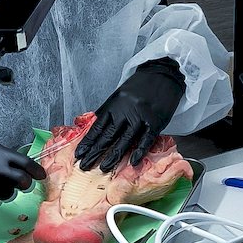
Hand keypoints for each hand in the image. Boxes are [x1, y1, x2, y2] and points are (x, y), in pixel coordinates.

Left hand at [75, 58, 185, 172]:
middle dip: (95, 152)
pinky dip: (139, 151)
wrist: (163, 74)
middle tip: (84, 165)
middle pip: (108, 136)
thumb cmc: (142, 85)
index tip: (79, 153)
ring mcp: (141, 117)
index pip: (98, 127)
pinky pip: (146, 140)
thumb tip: (96, 127)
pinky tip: (132, 162)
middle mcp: (125, 111)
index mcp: (114, 104)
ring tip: (103, 168)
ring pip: (125, 140)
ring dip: (113, 156)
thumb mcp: (121, 94)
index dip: (88, 142)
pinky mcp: (156, 122)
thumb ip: (110, 111)